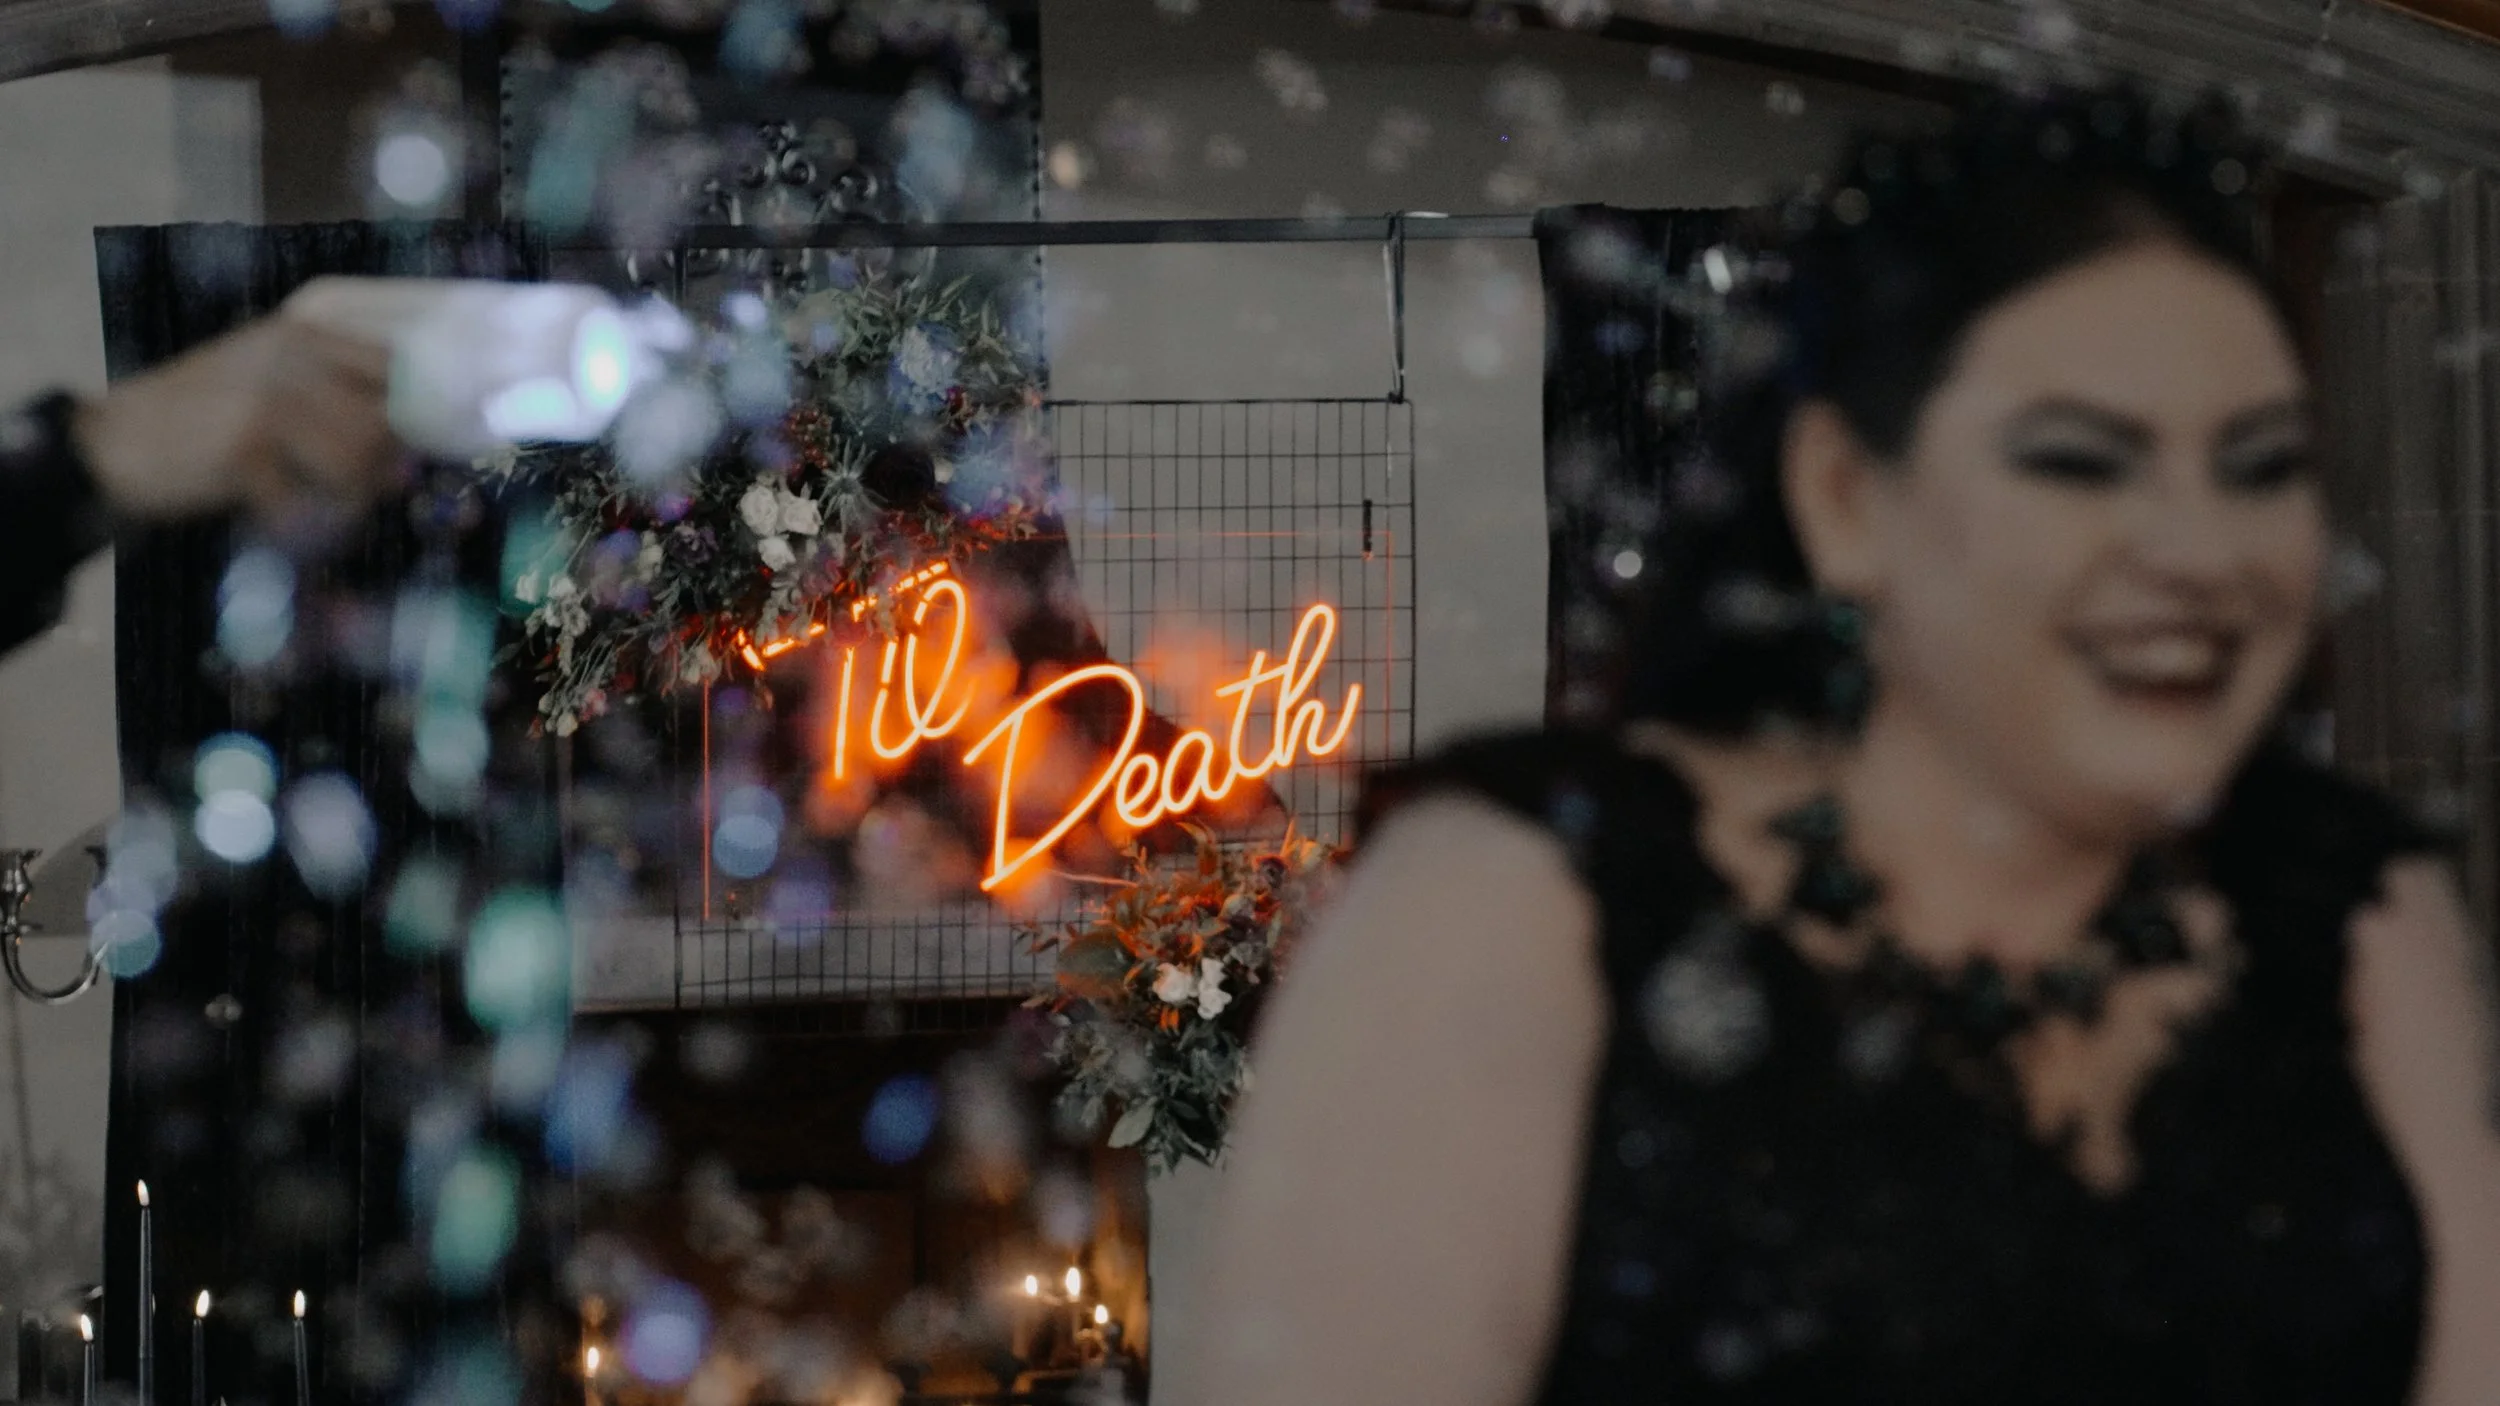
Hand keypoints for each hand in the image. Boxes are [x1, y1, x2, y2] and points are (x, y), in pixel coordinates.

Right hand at [70, 306, 400, 527]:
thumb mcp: (270, 386)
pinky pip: (309, 501)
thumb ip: (339, 407)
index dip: (418, 413)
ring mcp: (268, 401)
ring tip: (318, 502)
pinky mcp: (245, 451)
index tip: (417, 447)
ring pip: (356, 463)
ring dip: (347, 497)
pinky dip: (302, 522)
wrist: (113, 443)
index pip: (397, 368)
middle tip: (360, 487)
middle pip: (384, 422)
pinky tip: (278, 515)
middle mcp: (291, 358)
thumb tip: (410, 458)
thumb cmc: (201, 418)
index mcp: (302, 335)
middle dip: (381, 466)